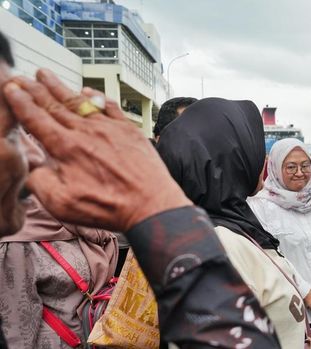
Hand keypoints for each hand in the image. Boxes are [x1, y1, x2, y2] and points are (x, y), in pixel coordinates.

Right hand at [3, 69, 191, 231]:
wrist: (150, 204)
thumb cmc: (107, 207)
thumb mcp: (61, 203)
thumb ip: (39, 180)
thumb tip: (30, 165)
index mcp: (66, 147)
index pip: (36, 118)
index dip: (20, 102)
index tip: (10, 88)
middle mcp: (85, 131)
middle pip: (54, 105)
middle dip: (34, 89)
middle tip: (21, 77)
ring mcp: (109, 128)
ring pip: (79, 101)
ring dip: (60, 87)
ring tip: (45, 74)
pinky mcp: (128, 130)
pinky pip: (109, 106)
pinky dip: (96, 96)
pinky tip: (87, 90)